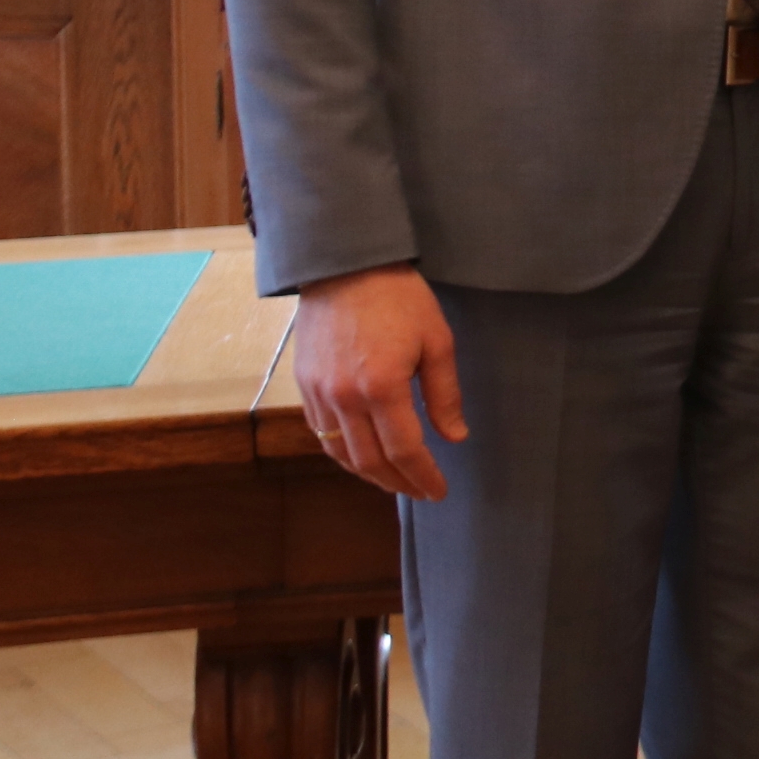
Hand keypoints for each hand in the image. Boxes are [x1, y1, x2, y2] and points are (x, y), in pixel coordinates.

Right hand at [292, 265, 466, 501]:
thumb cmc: (399, 299)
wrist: (345, 266)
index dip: (423, 476)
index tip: (438, 491)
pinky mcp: (304, 385)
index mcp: (382, 387)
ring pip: (340, 453)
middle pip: (370, 461)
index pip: (404, 450)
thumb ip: (444, 395)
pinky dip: (342, 453)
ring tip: (394, 481)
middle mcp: (344, 397)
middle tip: (420, 492)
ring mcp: (319, 393)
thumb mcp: (437, 341)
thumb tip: (455, 437)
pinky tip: (362, 455)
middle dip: (397, 483)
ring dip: (368, 474)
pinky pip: (320, 433)